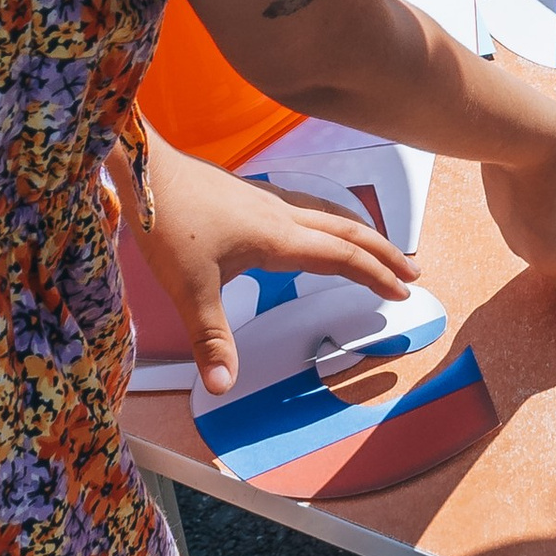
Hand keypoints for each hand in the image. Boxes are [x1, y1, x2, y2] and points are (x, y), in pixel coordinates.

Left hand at [132, 141, 418, 397]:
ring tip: (377, 247)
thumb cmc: (167, 222)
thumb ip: (211, 339)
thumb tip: (223, 387)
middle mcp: (281, 214)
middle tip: (411, 271)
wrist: (144, 167)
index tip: (401, 292)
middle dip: (384, 251)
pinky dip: (331, 219)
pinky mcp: (249, 194)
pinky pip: (308, 205)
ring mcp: (266, 199)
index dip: (375, 274)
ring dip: (360, 231)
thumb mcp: (187, 290)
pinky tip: (316, 225)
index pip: (342, 256)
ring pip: (329, 213)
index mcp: (278, 238)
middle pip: (348, 229)